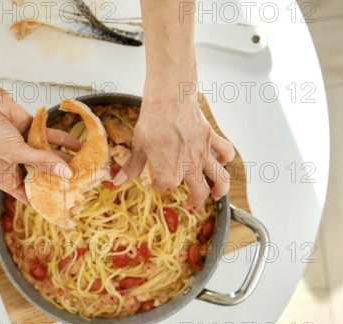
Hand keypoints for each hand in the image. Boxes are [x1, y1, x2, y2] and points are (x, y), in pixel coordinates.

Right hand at [0, 89, 80, 203]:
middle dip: (60, 178)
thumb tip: (65, 173)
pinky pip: (50, 139)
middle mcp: (16, 165)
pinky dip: (63, 140)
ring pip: (48, 157)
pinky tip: (77, 145)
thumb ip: (41, 162)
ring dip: (64, 159)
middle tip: (80, 183)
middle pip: (42, 176)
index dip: (47, 199)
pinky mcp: (31, 132)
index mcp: (6, 179)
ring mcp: (24, 148)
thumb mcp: (15, 152)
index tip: (66, 202)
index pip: (30, 195)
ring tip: (83, 165)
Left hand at [114, 94, 234, 206]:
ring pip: (220, 178)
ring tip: (216, 194)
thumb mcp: (138, 148)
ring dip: (220, 189)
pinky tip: (221, 161)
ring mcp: (202, 154)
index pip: (166, 186)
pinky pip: (225, 152)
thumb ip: (131, 167)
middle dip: (195, 201)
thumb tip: (117, 180)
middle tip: (191, 204)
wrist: (168, 101)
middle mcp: (189, 168)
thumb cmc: (152, 124)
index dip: (159, 185)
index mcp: (169, 174)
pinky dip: (226, 158)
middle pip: (199, 192)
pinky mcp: (210, 139)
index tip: (154, 182)